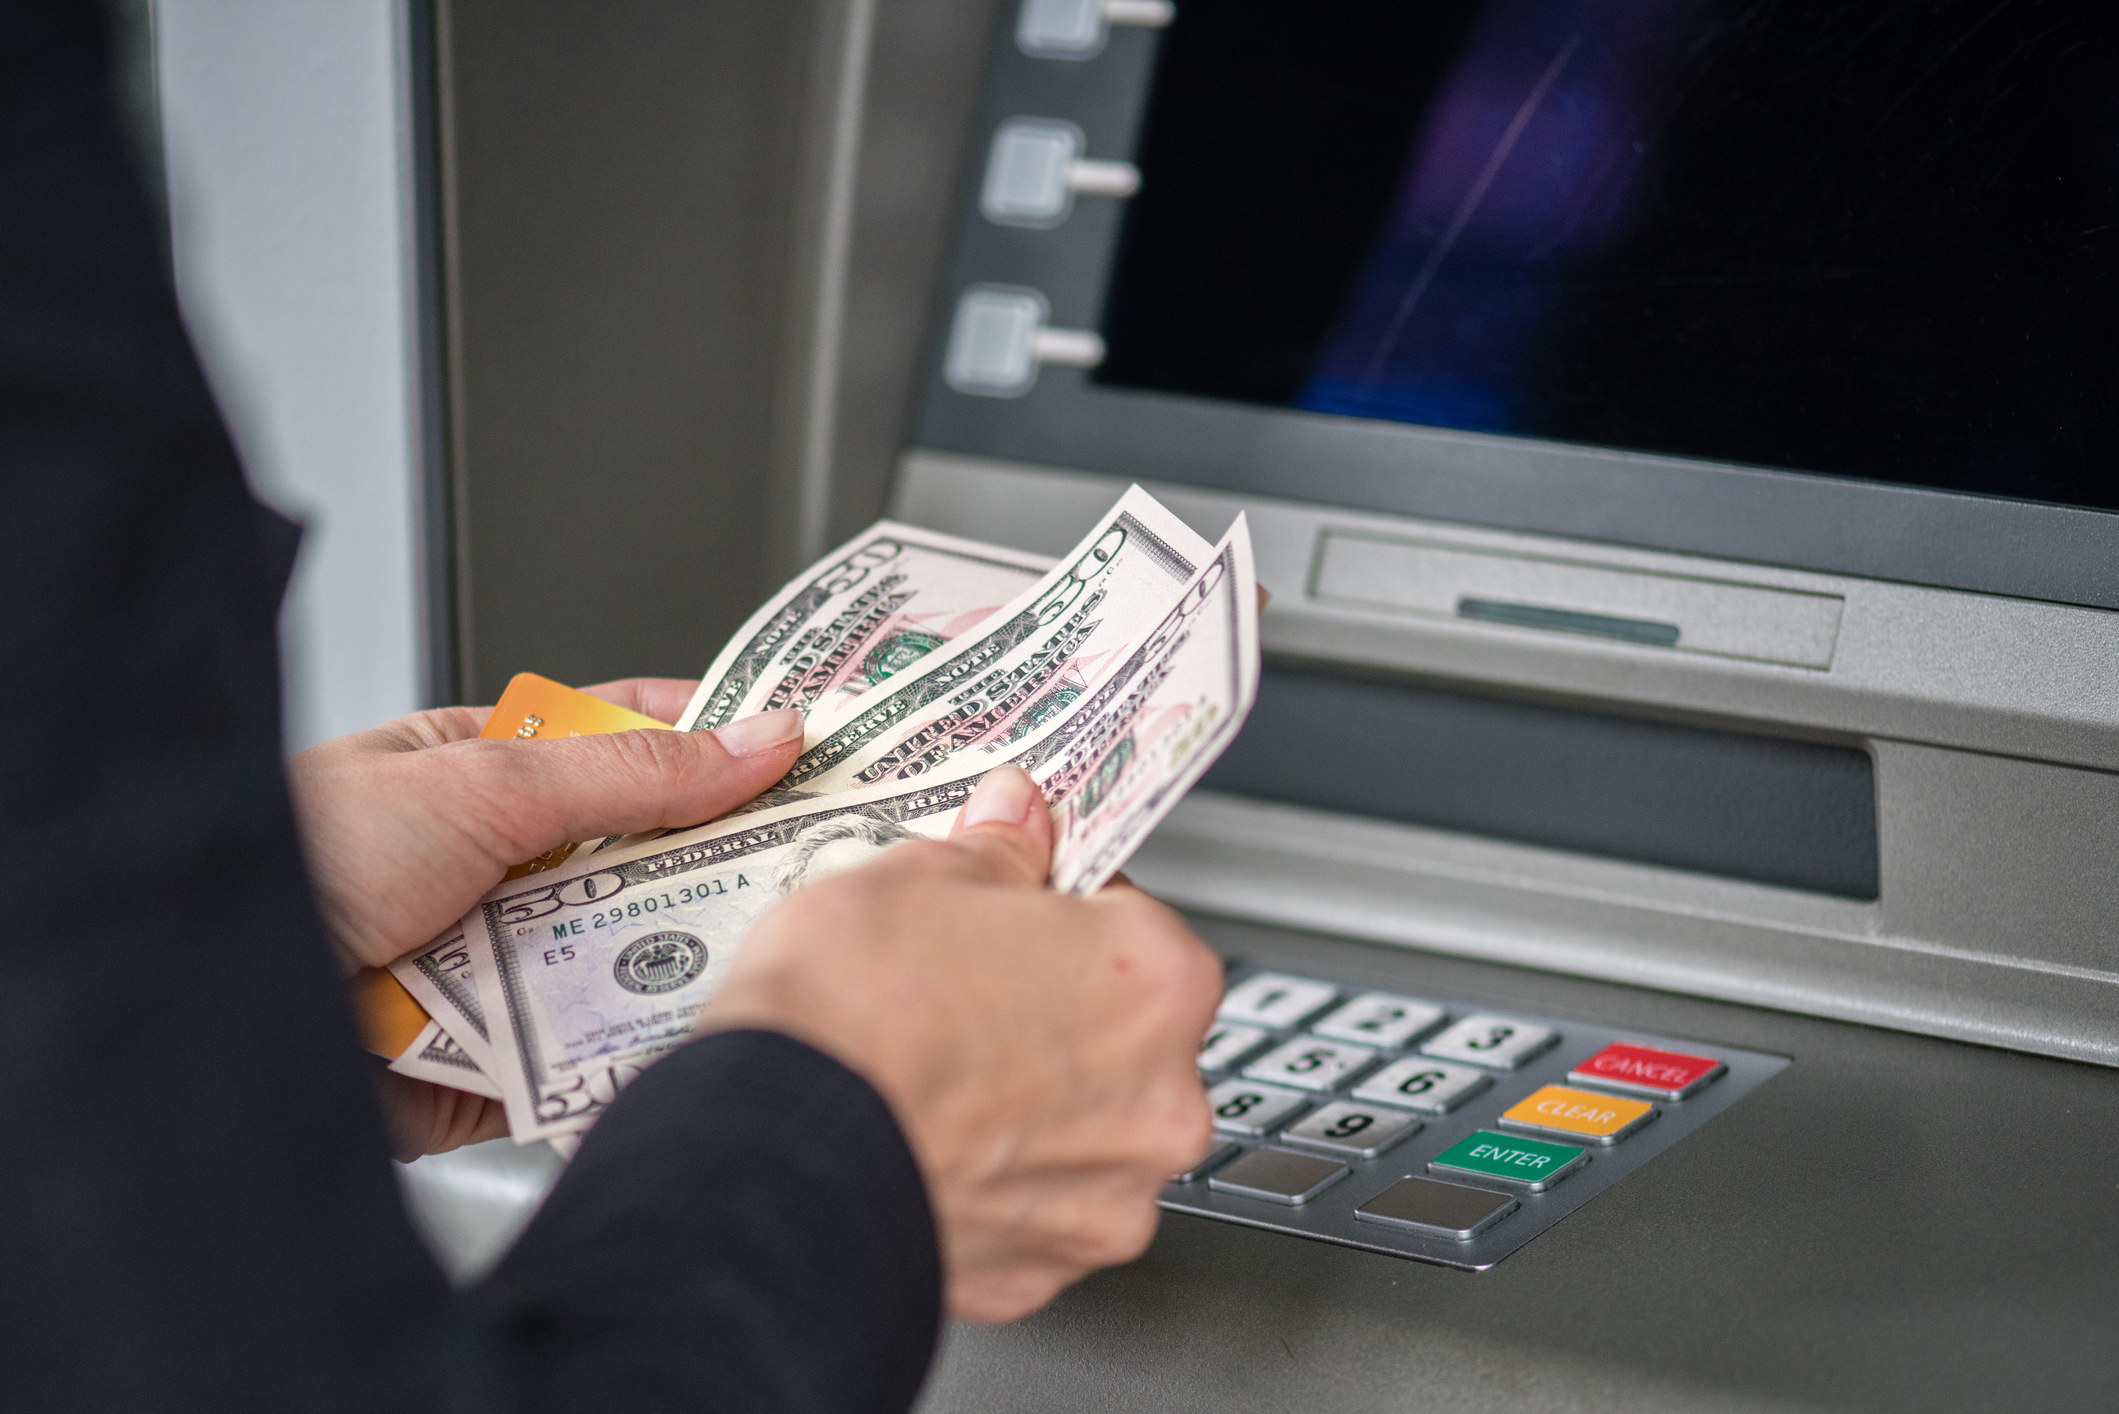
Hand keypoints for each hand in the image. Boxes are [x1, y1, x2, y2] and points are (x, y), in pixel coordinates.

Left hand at [288, 679, 803, 1157]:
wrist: (199, 1014)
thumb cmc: (299, 857)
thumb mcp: (483, 784)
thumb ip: (633, 769)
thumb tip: (759, 737)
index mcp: (483, 774)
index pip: (630, 740)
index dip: (723, 739)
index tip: (815, 745)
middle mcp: (494, 870)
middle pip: (644, 860)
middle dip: (722, 863)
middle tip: (821, 854)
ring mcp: (495, 968)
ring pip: (628, 960)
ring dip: (676, 960)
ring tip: (760, 948)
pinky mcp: (495, 1067)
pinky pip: (589, 1057)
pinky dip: (628, 1053)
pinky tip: (679, 1038)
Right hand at [699, 765, 1222, 1322]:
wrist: (770, 1155)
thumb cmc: (850, 1014)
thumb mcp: (917, 874)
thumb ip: (996, 848)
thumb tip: (1017, 815)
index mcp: (1157, 980)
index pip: (1134, 920)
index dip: (1060, 911)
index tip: (1012, 913)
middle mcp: (1162, 1100)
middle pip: (1122, 1036)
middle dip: (1054, 1015)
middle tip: (961, 996)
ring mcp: (1109, 1200)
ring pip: (1084, 1133)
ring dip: (1031, 1108)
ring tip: (933, 1077)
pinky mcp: (1045, 1273)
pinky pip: (1032, 1211)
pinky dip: (991, 1183)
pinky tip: (926, 1142)